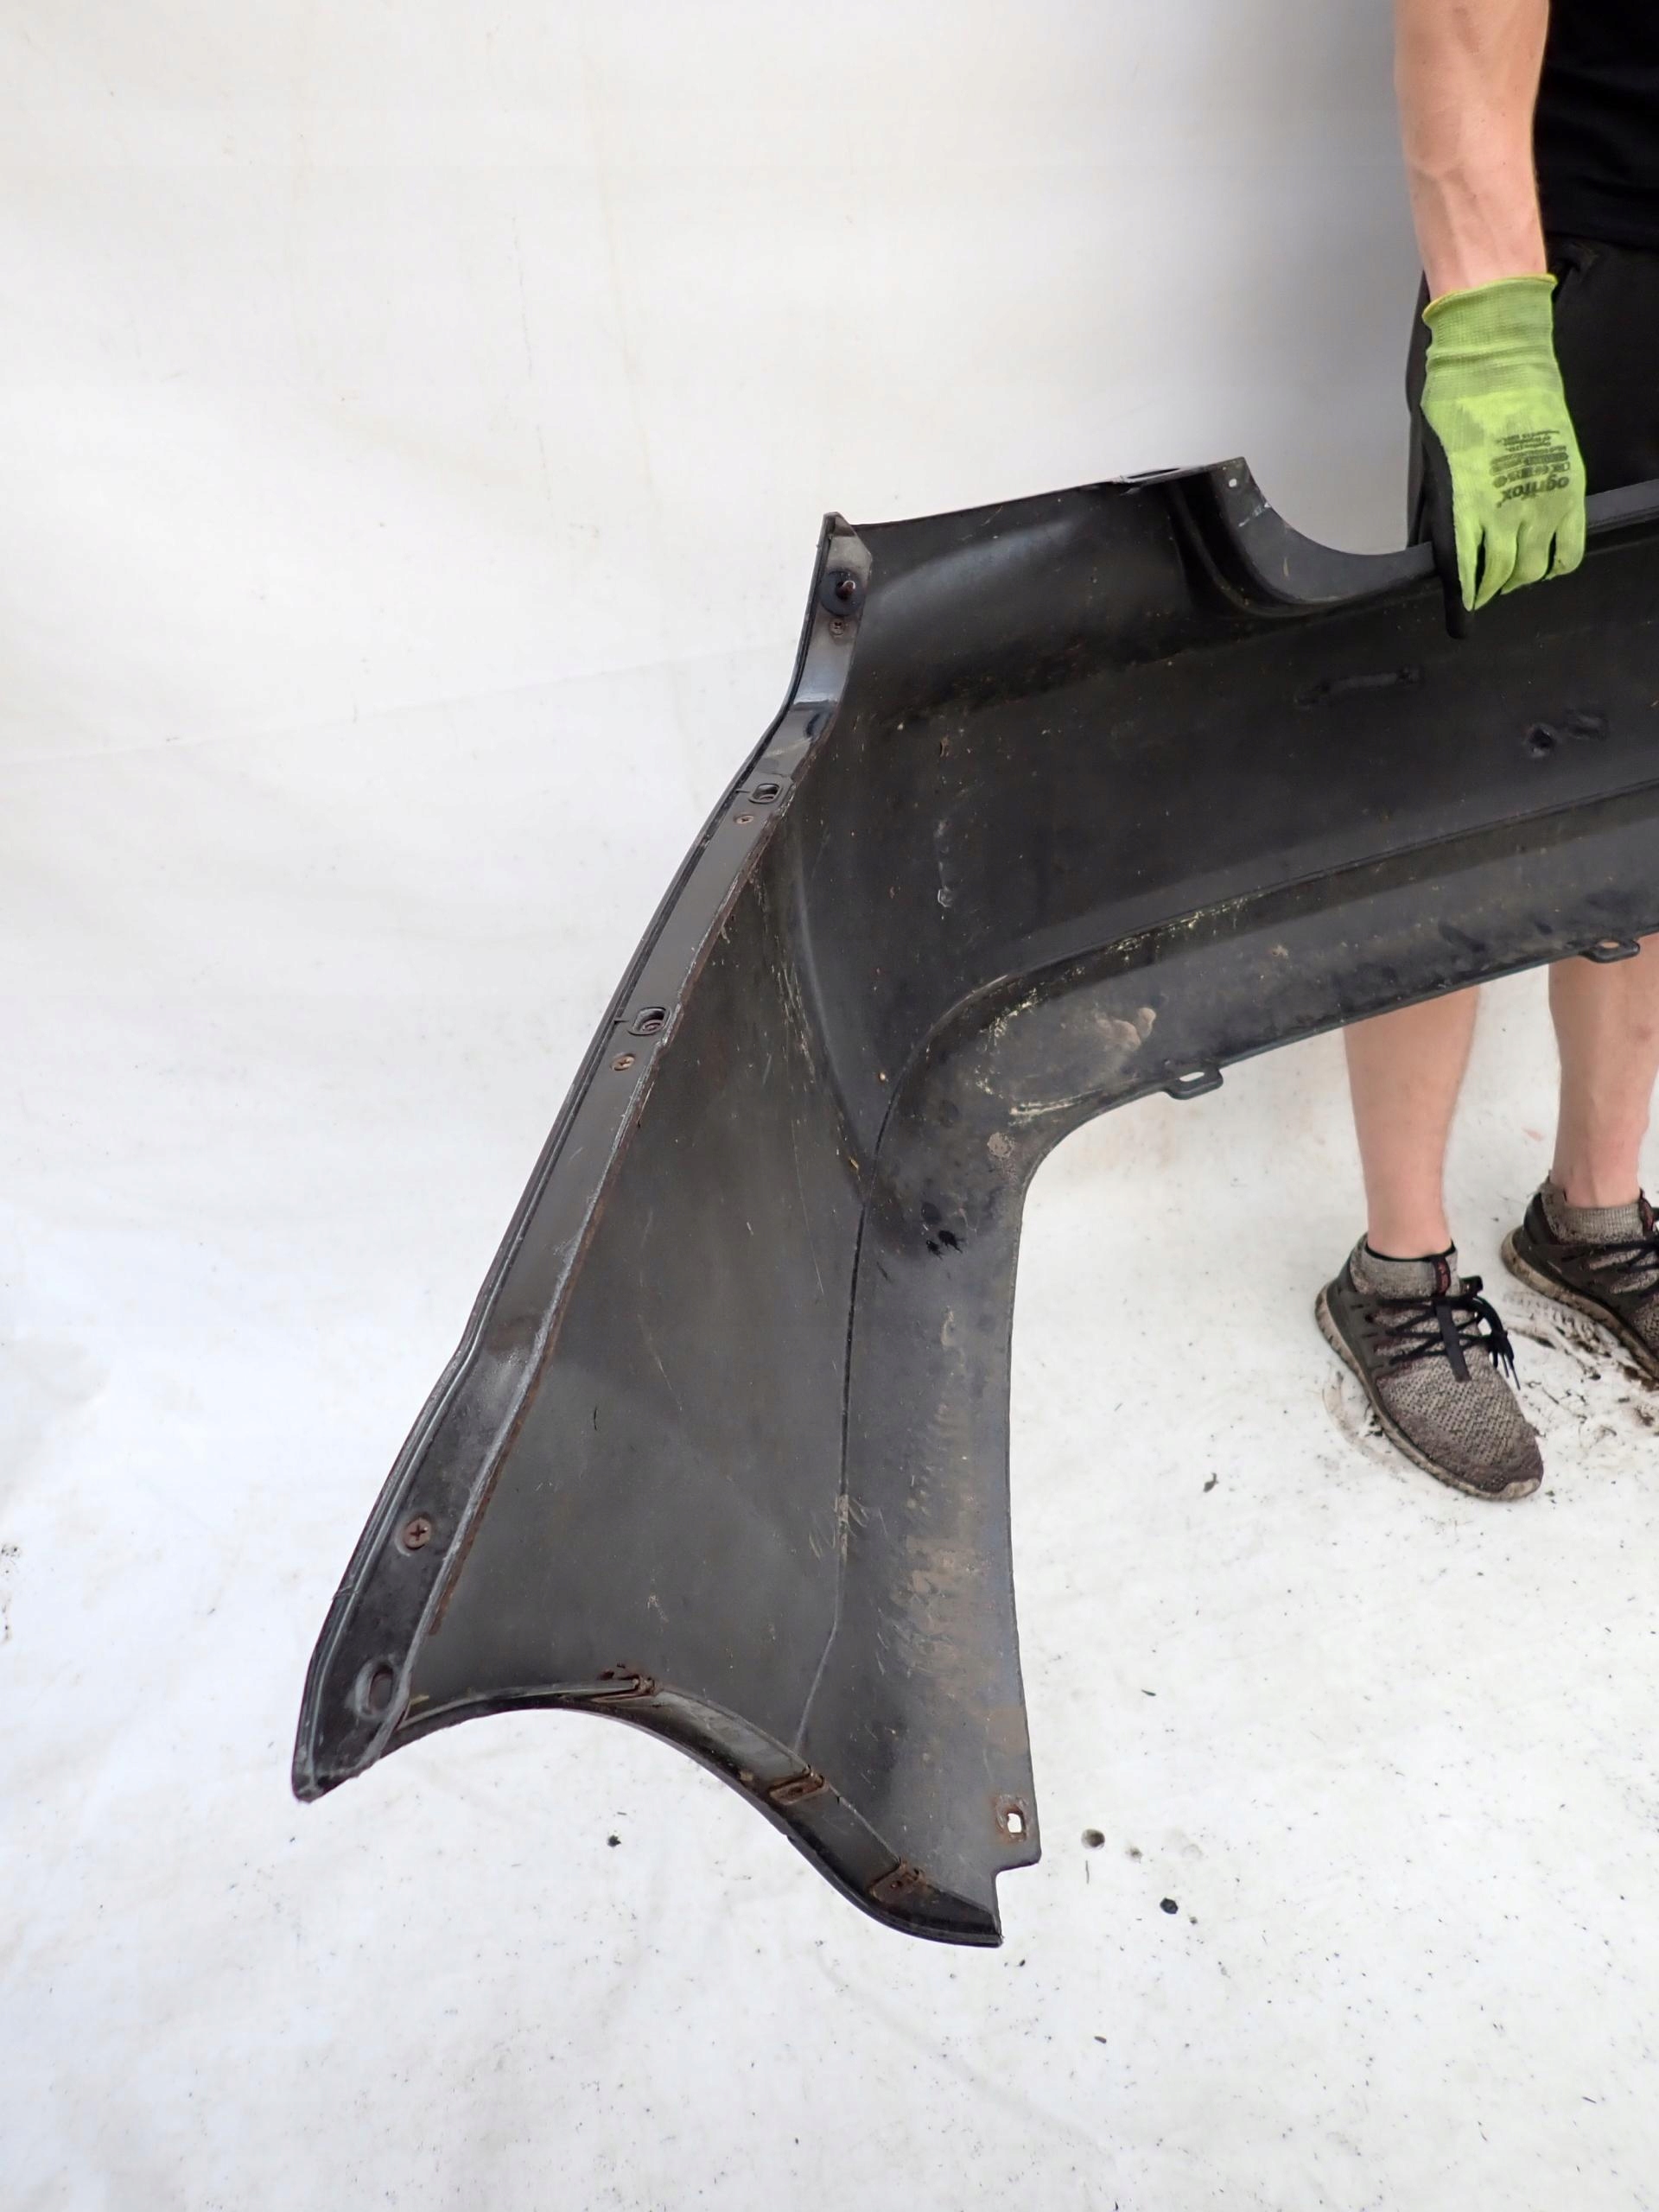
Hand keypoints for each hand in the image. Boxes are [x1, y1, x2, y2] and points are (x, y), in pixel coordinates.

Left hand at [1419, 274, 1585, 611]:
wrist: (1501, 363)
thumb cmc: (1458, 405)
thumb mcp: (1439, 462)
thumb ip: (1450, 503)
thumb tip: (1454, 535)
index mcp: (1464, 507)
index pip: (1465, 572)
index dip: (1465, 597)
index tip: (1463, 613)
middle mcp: (1504, 513)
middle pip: (1501, 575)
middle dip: (1491, 589)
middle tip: (1487, 589)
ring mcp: (1541, 503)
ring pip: (1533, 568)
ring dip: (1521, 578)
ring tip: (1513, 576)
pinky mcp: (1569, 490)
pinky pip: (1569, 548)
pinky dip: (1557, 565)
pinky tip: (1546, 565)